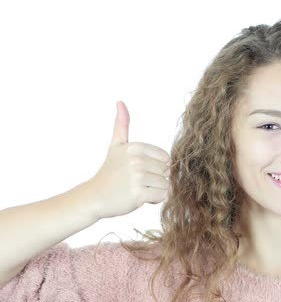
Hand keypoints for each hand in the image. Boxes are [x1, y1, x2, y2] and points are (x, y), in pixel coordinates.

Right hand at [85, 101, 170, 219]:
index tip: (139, 170)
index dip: (157, 167)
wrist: (93, 197)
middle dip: (156, 180)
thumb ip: (122, 125)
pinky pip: (162, 195)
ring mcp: (137, 177)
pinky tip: (140, 198)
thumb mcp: (116, 146)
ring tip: (137, 190)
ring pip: (166, 184)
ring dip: (155, 190)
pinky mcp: (138, 193)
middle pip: (167, 172)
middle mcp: (136, 160)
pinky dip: (155, 200)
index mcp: (135, 147)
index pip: (166, 158)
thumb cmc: (109, 172)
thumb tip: (120, 102)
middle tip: (137, 182)